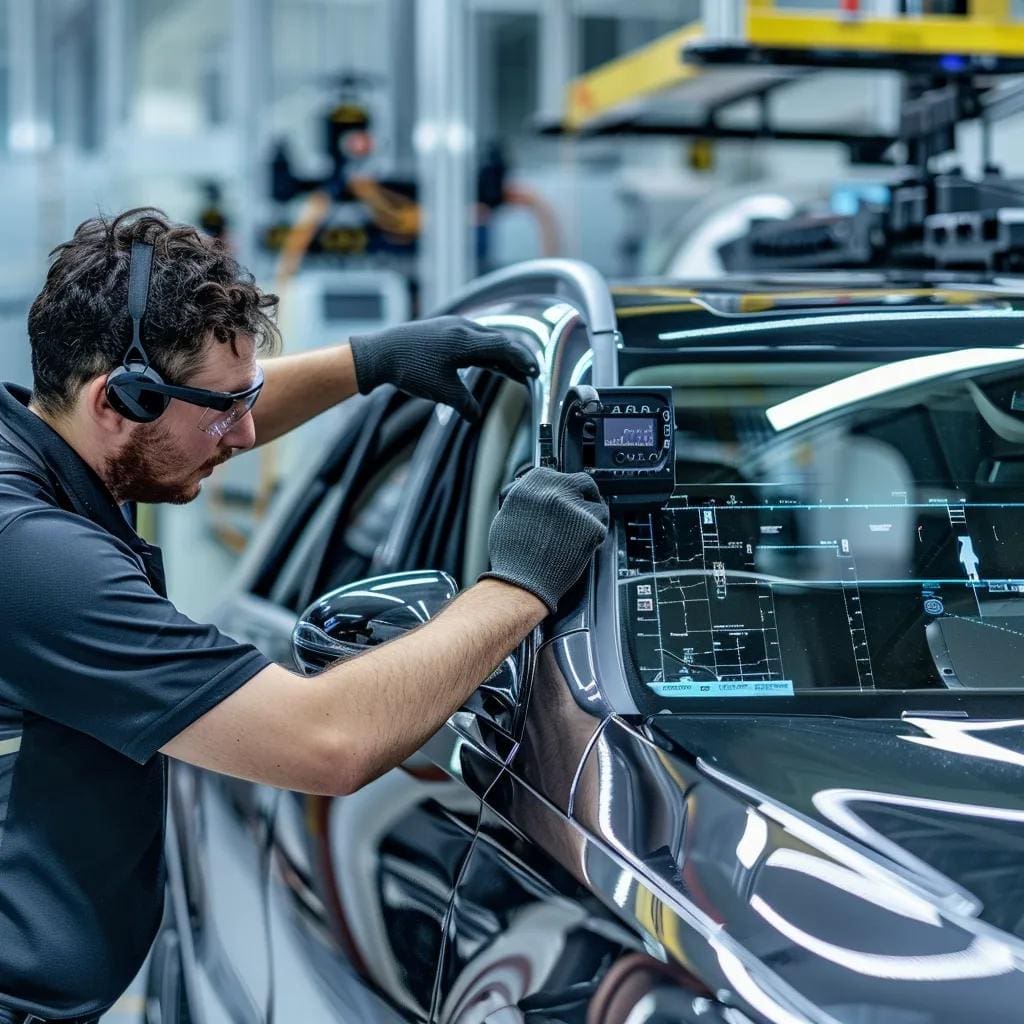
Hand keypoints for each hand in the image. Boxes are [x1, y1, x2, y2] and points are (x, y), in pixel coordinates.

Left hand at [349, 316, 537, 421]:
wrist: (379, 353)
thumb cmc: (410, 369)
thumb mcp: (442, 392)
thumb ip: (465, 404)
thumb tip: (475, 417)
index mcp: (467, 340)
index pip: (505, 347)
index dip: (522, 361)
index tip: (534, 372)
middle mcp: (462, 328)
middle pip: (499, 341)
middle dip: (515, 359)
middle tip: (528, 374)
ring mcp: (452, 326)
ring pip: (485, 339)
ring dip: (500, 355)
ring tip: (511, 372)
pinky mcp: (443, 330)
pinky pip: (472, 339)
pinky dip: (484, 351)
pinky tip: (486, 363)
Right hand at [480, 467, 608, 612]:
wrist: (521, 582)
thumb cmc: (512, 556)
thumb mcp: (508, 515)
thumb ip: (526, 500)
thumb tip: (537, 496)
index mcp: (532, 484)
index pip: (556, 474)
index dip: (563, 487)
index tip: (566, 495)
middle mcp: (553, 489)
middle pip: (581, 482)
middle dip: (584, 494)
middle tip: (585, 508)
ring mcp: (573, 506)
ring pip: (596, 503)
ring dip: (592, 516)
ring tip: (582, 533)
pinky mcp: (590, 525)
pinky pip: (602, 524)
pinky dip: (597, 534)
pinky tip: (585, 544)